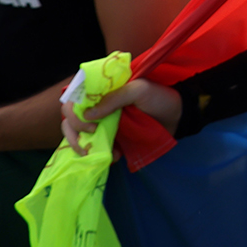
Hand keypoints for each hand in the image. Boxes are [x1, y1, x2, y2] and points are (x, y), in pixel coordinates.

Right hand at [63, 75, 181, 155]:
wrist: (177, 116)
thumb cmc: (158, 96)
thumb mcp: (139, 90)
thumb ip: (114, 98)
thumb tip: (87, 115)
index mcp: (101, 91)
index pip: (73, 99)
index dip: (73, 111)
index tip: (89, 121)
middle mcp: (97, 108)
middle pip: (69, 120)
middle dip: (74, 131)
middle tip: (92, 134)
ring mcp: (102, 125)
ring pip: (77, 137)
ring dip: (82, 146)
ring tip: (97, 152)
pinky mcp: (111, 140)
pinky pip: (95, 149)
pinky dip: (99, 155)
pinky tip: (115, 156)